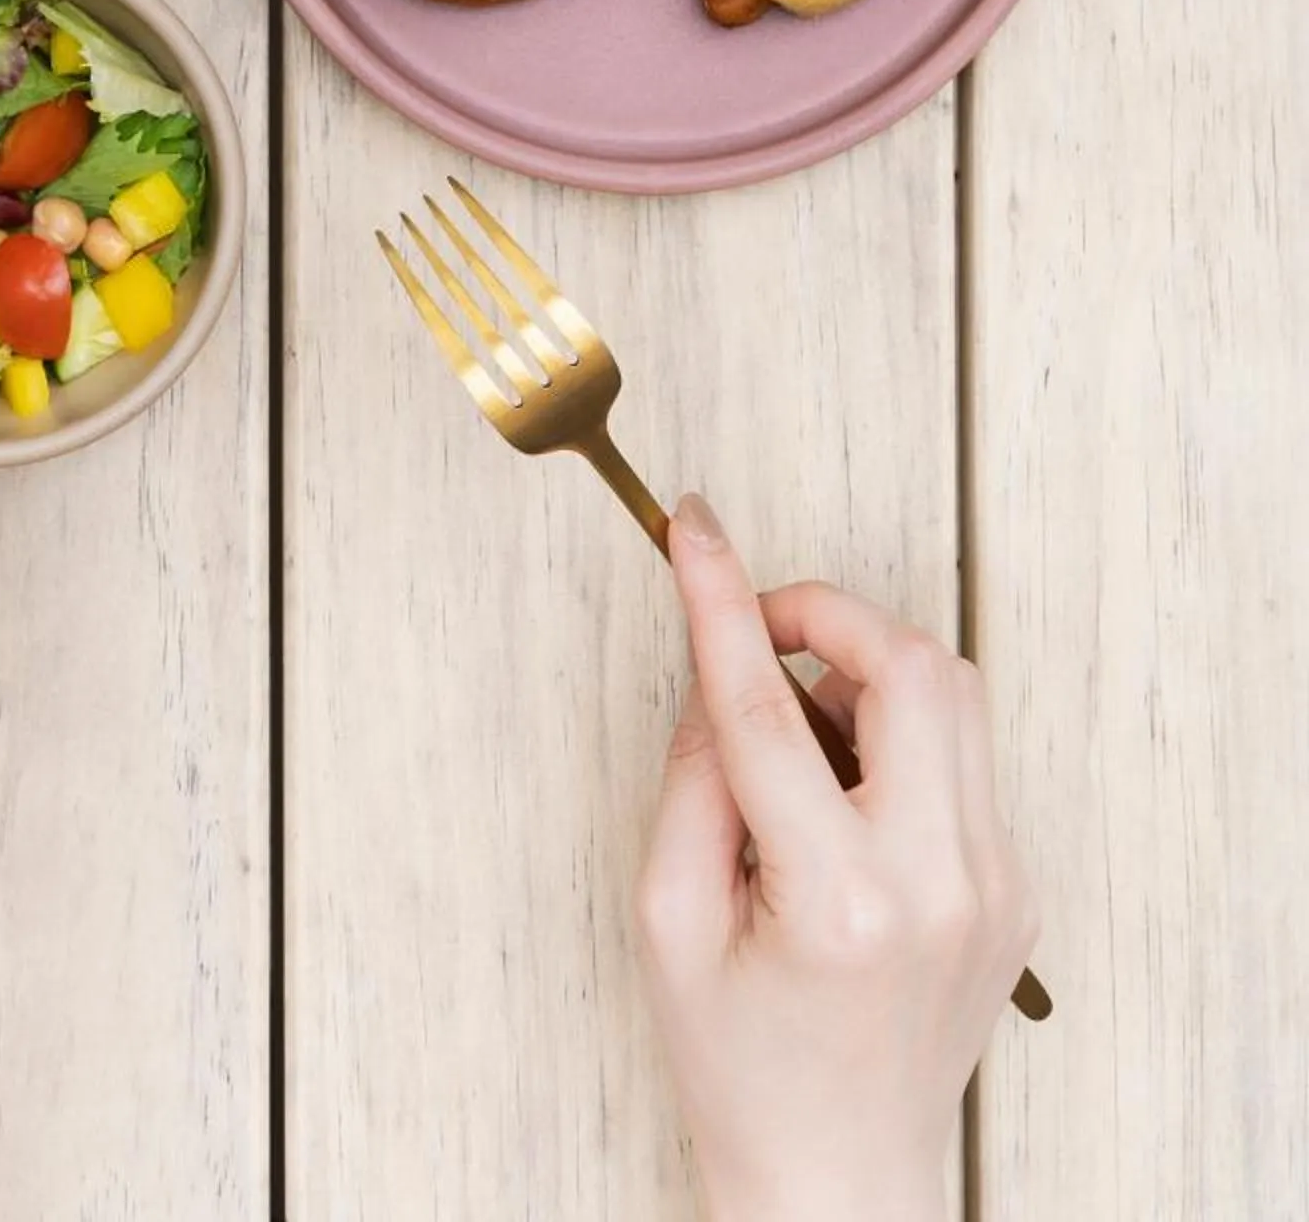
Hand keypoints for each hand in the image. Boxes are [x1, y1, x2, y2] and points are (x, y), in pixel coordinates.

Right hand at [638, 495, 1038, 1221]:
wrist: (837, 1180)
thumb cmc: (740, 1066)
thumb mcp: (668, 921)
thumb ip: (690, 779)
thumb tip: (719, 669)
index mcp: (839, 901)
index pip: (768, 706)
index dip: (722, 598)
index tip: (693, 526)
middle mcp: (939, 883)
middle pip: (909, 666)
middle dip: (827, 614)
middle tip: (758, 630)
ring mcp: (995, 886)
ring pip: (953, 693)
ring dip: (868, 667)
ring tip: (796, 716)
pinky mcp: (1015, 889)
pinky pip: (964, 755)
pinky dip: (899, 731)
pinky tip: (840, 785)